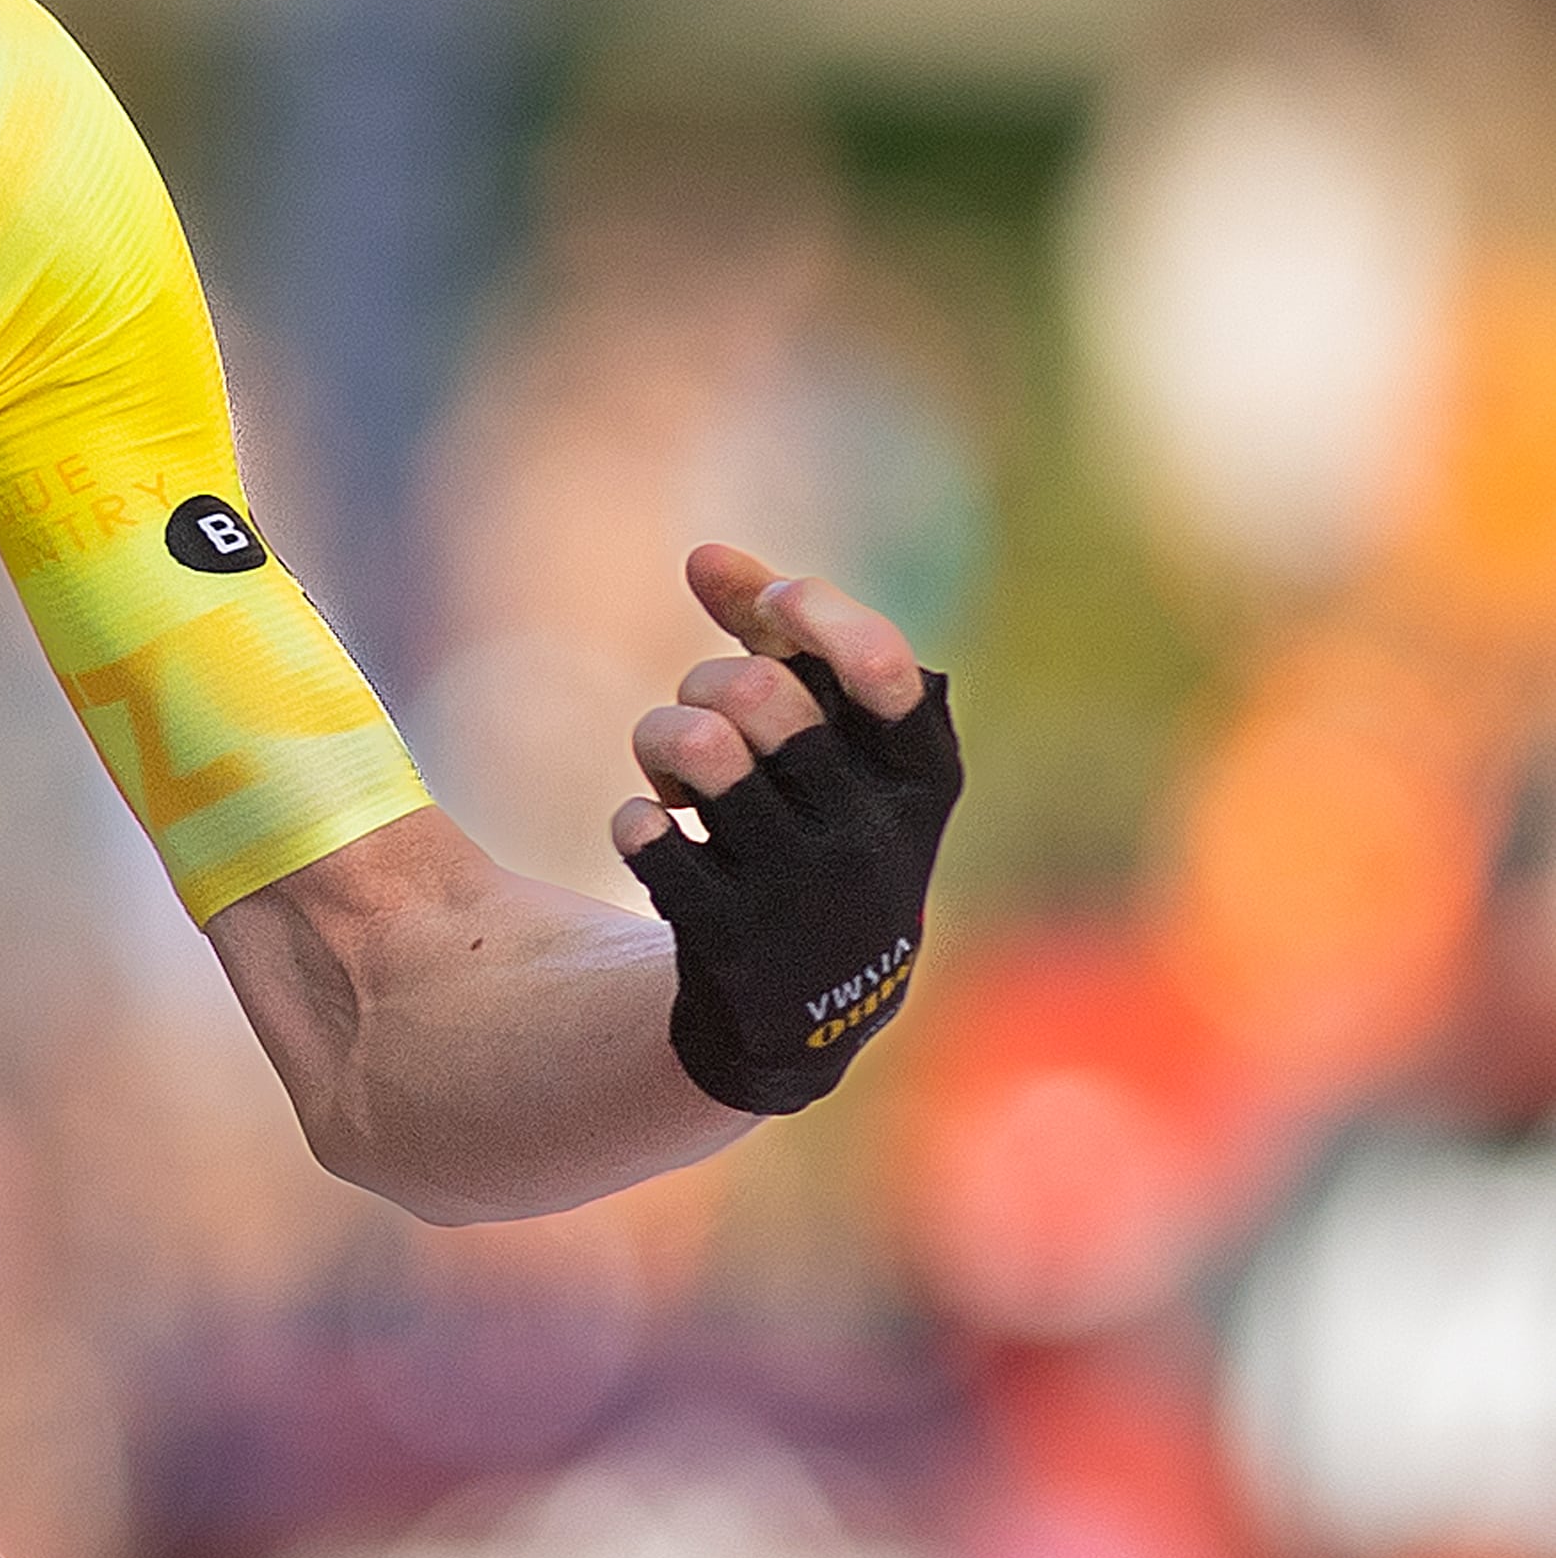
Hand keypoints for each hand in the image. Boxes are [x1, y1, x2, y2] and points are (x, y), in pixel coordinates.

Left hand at [611, 543, 959, 1114]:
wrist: (815, 1003)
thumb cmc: (820, 822)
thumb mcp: (832, 735)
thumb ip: (777, 632)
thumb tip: (703, 554)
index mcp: (922, 774)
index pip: (882, 665)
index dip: (814, 612)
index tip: (776, 601)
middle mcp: (875, 833)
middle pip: (761, 693)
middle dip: (708, 682)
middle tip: (706, 715)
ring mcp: (803, 891)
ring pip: (698, 749)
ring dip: (661, 738)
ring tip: (675, 771)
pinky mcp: (731, 939)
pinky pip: (643, 834)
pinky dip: (635, 820)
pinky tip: (656, 836)